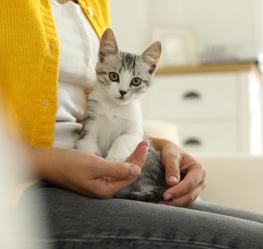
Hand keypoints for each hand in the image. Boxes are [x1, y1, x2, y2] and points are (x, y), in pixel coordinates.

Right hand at [29, 141, 148, 198]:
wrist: (48, 163)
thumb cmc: (69, 164)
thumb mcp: (95, 165)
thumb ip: (117, 169)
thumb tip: (137, 171)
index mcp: (105, 190)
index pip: (130, 175)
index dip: (139, 160)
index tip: (144, 145)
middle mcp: (104, 190)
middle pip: (127, 174)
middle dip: (137, 158)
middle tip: (144, 143)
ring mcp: (99, 184)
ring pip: (121, 172)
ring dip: (130, 159)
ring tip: (139, 146)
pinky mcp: (94, 178)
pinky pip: (113, 171)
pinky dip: (121, 161)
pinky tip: (125, 155)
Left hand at [152, 138, 205, 206]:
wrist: (170, 154)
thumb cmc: (172, 153)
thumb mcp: (171, 156)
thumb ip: (172, 168)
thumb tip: (172, 183)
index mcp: (199, 169)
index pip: (190, 183)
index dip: (178, 191)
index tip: (165, 195)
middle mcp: (200, 180)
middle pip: (190, 195)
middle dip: (176, 201)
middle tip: (160, 203)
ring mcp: (196, 189)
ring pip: (188, 202)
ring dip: (174, 205)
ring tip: (160, 204)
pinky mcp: (190, 194)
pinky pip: (184, 203)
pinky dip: (175, 205)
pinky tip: (163, 204)